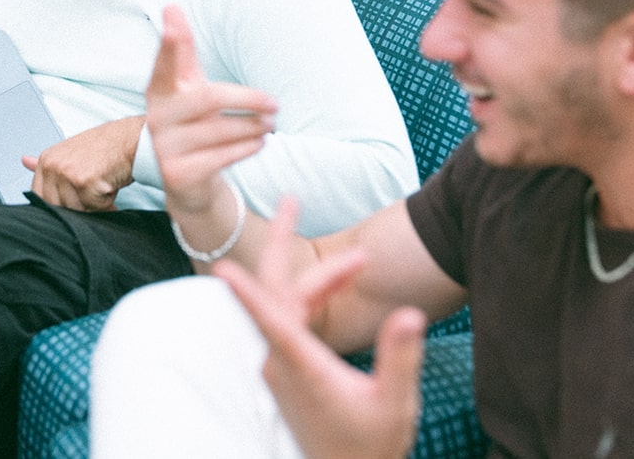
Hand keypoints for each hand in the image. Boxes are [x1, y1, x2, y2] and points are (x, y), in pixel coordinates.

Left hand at [21, 116, 144, 210]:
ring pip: (77, 210)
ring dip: (95, 205)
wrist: (131, 139)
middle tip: (93, 190)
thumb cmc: (105, 147)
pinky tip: (111, 187)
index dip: (60, 203)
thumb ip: (48, 163)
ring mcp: (68, 174)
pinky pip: (95, 209)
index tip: (76, 198)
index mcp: (47, 159)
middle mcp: (54, 166)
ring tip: (103, 185)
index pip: (41, 197)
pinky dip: (108, 204)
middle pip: (58, 207)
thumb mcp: (71, 151)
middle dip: (79, 205)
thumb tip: (24, 161)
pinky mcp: (85, 182)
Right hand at [146, 5, 276, 213]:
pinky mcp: (178, 173)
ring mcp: (165, 146)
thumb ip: (183, 50)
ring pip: (220, 130)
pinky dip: (247, 148)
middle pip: (209, 98)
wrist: (189, 180)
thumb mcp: (189, 85)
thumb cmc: (195, 121)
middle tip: (275, 104)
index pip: (166, 63)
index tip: (173, 18)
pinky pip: (222, 156)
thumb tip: (171, 5)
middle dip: (248, 100)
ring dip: (253, 126)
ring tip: (271, 124)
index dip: (170, 44)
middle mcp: (158, 116)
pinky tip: (260, 143)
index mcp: (160, 89)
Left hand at [215, 197, 425, 458]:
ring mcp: (280, 362)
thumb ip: (400, 358)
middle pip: (275, 289)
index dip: (247, 294)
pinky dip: (317, 293)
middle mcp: (282, 361)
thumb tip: (408, 313)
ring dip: (323, 276)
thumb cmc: (369, 447)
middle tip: (290, 199)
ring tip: (364, 262)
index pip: (271, 322)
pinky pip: (293, 315)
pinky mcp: (286, 365)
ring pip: (290, 300)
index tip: (225, 268)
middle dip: (283, 242)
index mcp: (302, 367)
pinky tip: (344, 283)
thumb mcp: (395, 404)